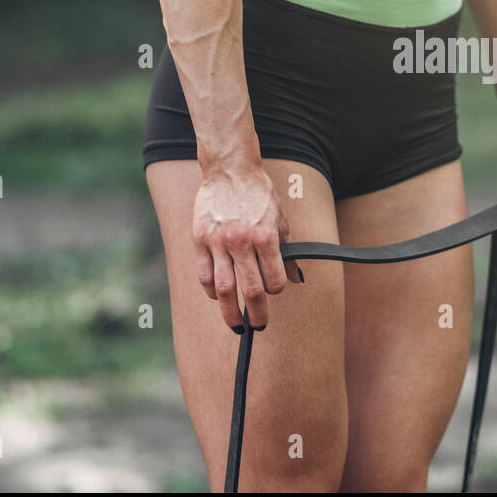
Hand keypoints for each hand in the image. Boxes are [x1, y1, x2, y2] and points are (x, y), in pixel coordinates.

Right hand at [191, 165, 298, 331]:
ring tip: (236, 324)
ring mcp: (218, 242)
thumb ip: (287, 250)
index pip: (274, 280)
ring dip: (230, 312)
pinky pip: (204, 276)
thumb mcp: (281, 219)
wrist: (230, 170)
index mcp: (266, 236)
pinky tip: (218, 297)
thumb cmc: (259, 195)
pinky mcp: (200, 240)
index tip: (275, 292)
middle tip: (258, 326)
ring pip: (224, 289)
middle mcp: (242, 242)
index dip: (276, 291)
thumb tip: (296, 277)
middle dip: (256, 314)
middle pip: (250, 291)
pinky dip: (212, 291)